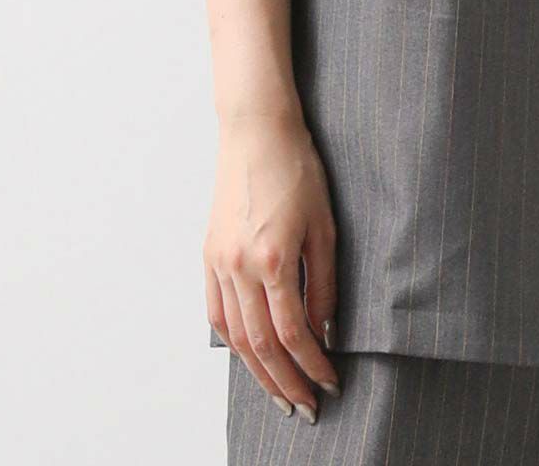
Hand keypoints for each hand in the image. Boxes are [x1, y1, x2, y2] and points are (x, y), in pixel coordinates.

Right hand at [204, 108, 341, 418]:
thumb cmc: (297, 167)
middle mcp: (240, 267)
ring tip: (279, 393)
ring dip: (257, 371)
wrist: (256, 131)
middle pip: (261, 345)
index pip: (293, 333)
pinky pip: (215, 311)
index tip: (329, 382)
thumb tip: (325, 329)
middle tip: (305, 407)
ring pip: (235, 336)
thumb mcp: (325, 224)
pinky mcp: (209, 254)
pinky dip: (232, 340)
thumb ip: (324, 282)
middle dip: (285, 382)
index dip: (312, 365)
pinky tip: (248, 355)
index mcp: (274, 259)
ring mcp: (219, 262)